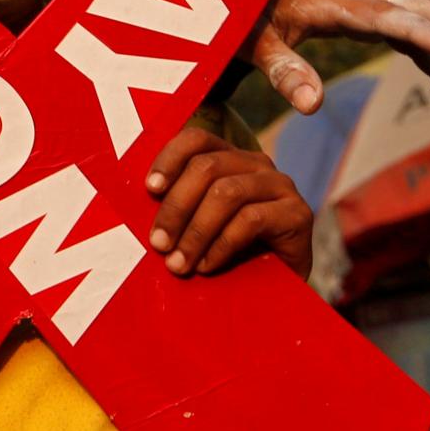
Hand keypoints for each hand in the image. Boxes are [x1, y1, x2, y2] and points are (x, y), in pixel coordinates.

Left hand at [143, 127, 313, 277]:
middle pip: (206, 167)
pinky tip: (207, 265)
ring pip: (227, 193)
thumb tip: (131, 208)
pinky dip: (221, 245)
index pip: (196, 140)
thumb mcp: (191, 226)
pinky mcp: (298, 213)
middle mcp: (256, 164)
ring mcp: (280, 186)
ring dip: (195, 232)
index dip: (169, 158)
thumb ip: (173, 209)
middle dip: (175, 208)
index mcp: (227, 158)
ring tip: (179, 263)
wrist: (273, 290)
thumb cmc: (222, 254)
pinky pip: (251, 219)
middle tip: (158, 244)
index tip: (149, 190)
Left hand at [254, 0, 429, 114]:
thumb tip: (312, 106)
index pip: (388, 17)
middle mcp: (365, 0)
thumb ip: (283, 71)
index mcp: (338, 4)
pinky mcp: (374, 20)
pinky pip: (417, 39)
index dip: (422, 31)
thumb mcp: (255, 44)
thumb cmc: (245, 13)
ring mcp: (374, 8)